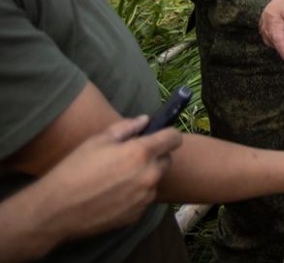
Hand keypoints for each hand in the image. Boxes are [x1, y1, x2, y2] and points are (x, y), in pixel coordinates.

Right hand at [40, 116, 182, 240]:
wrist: (56, 210)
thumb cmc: (74, 170)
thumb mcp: (97, 140)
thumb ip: (126, 127)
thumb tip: (145, 120)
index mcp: (141, 153)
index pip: (174, 138)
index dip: (168, 134)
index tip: (160, 135)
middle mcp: (149, 176)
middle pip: (166, 160)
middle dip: (154, 156)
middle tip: (130, 158)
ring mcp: (144, 197)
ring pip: (154, 180)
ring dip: (144, 176)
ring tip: (116, 178)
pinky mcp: (137, 215)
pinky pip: (143, 199)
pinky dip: (135, 194)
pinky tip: (112, 195)